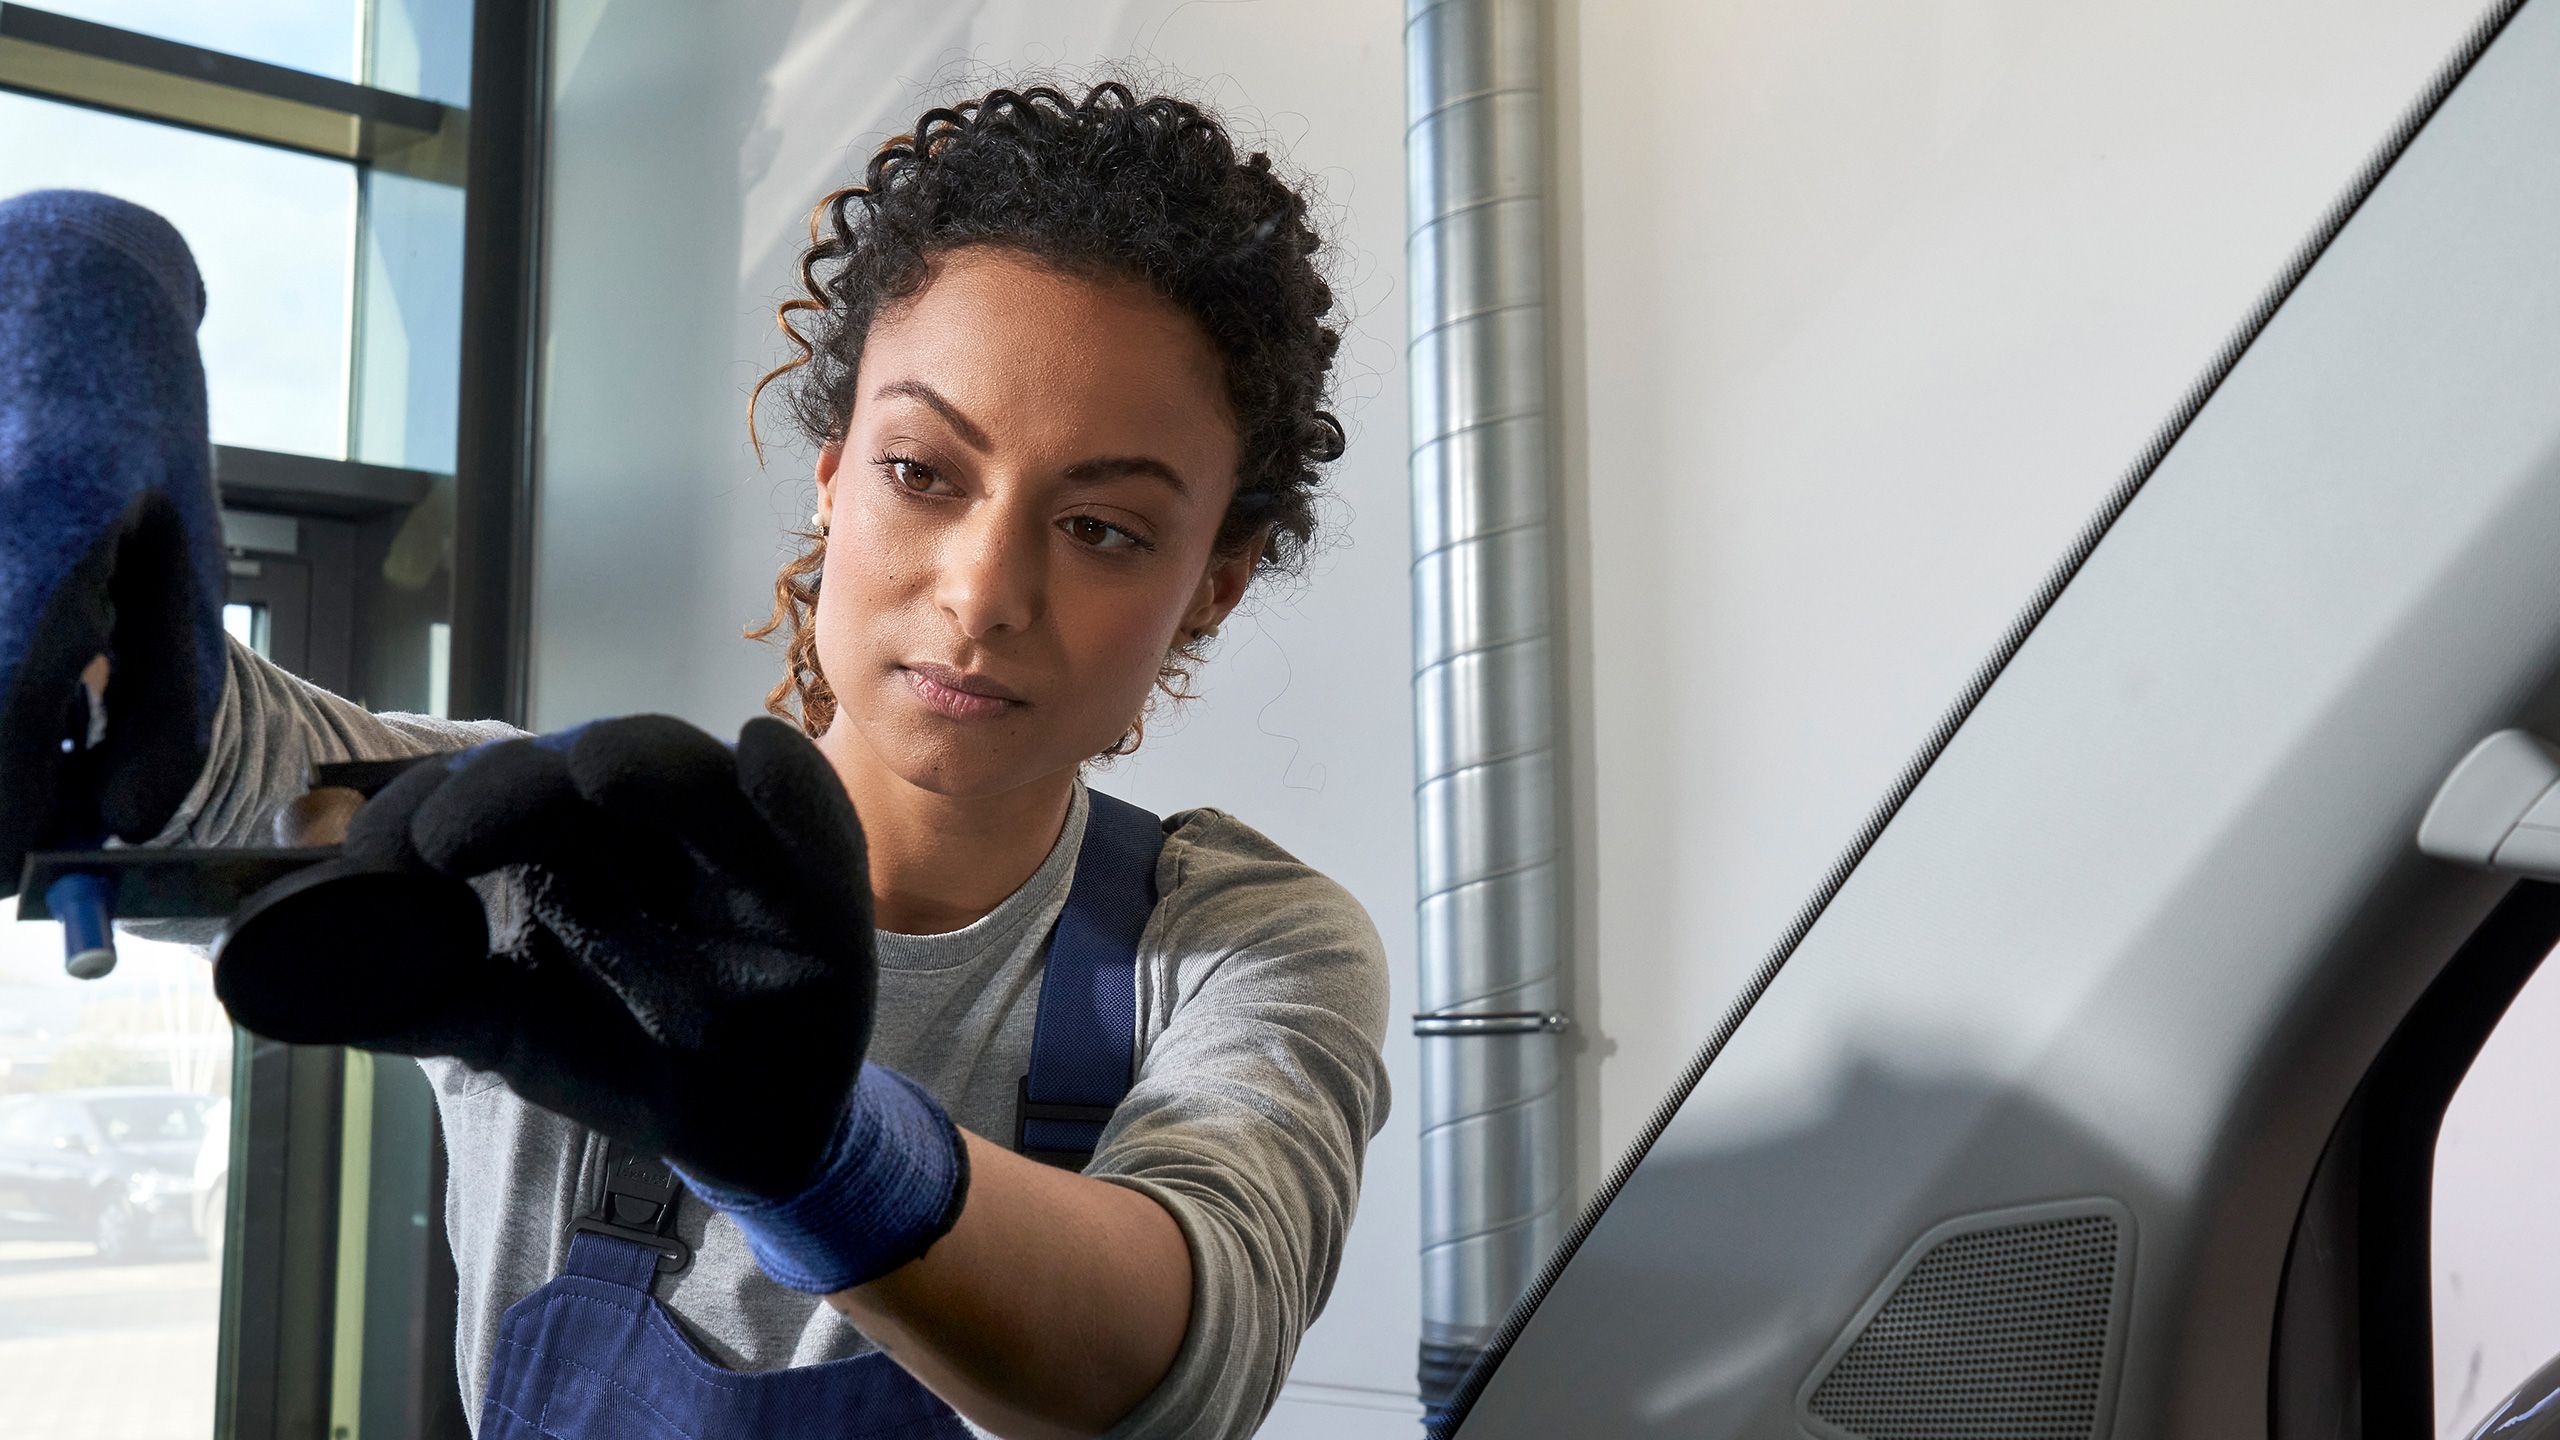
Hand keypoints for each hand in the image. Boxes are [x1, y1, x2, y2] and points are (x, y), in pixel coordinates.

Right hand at [0, 191, 224, 889]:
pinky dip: (1, 672)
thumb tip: (122, 824)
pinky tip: (34, 629)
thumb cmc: (140, 434)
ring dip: (4, 722)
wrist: (59, 282)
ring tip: (56, 685)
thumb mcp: (190, 567)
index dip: (2, 833)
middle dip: (1, 782)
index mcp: (40, 547)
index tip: (24, 877)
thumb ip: (169, 709)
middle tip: (52, 783)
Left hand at [212, 714, 969, 1289]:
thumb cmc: (625, 1053)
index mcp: (574, 835)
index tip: (369, 861)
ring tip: (594, 776)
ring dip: (638, 761)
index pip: (496, 786)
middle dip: (508, 785)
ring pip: (688, 768)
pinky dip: (791, 781)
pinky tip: (761, 760)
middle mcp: (652, 821)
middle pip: (579, 763)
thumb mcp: (503, 1026)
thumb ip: (406, 993)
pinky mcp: (821, 884)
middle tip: (439, 843)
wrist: (733, 1135)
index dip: (430, 805)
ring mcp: (737, 844)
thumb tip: (269, 974)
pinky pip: (814, 813)